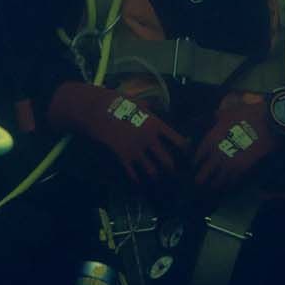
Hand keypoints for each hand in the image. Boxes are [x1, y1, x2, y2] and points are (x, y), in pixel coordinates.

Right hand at [47, 81, 188, 186]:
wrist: (98, 110)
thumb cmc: (118, 103)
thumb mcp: (138, 103)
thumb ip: (150, 108)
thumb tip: (156, 107)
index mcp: (156, 125)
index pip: (178, 141)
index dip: (185, 149)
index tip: (186, 154)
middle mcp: (149, 139)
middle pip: (168, 161)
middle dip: (171, 168)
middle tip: (172, 172)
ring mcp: (137, 149)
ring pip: (152, 171)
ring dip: (154, 176)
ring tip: (156, 179)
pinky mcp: (123, 156)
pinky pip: (133, 173)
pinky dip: (136, 179)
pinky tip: (138, 181)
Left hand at [193, 93, 280, 191]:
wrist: (267, 122)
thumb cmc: (246, 114)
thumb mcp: (227, 113)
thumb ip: (215, 117)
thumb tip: (209, 116)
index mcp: (210, 141)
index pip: (196, 158)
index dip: (195, 163)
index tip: (195, 166)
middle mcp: (216, 156)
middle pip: (203, 175)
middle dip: (200, 180)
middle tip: (200, 183)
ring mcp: (229, 165)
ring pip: (217, 182)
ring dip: (214, 185)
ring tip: (213, 187)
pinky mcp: (243, 170)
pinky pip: (233, 182)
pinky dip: (230, 185)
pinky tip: (228, 186)